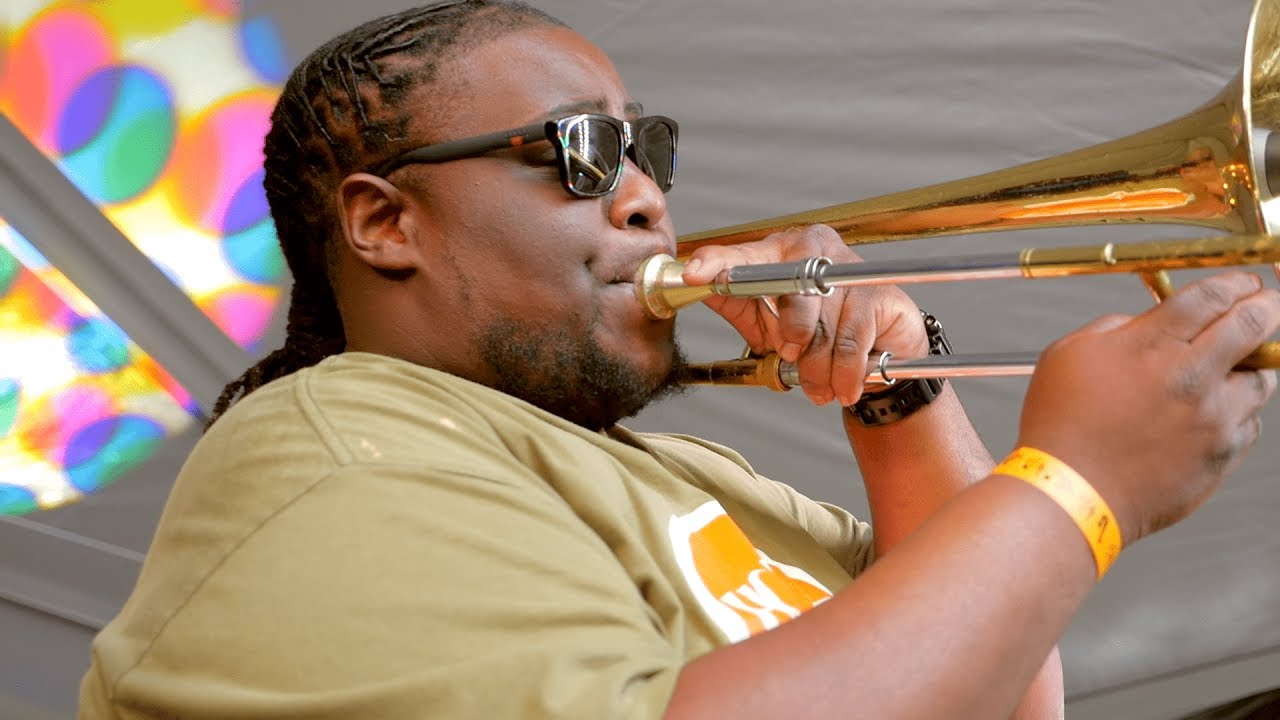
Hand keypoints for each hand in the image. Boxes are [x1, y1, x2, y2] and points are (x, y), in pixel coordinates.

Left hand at [682, 224, 925, 405]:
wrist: (875, 352)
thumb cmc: (813, 328)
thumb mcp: (764, 317)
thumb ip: (731, 300)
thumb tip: (687, 286)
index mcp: (780, 251)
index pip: (743, 254)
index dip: (717, 263)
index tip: (694, 273)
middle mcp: (816, 249)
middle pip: (793, 290)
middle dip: (791, 332)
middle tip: (791, 354)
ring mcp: (852, 269)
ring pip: (822, 327)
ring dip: (817, 368)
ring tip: (819, 383)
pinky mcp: (880, 296)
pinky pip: (852, 341)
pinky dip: (844, 373)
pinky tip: (844, 385)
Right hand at [1017, 271, 1279, 543]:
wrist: (1070, 495)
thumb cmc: (1060, 427)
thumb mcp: (1067, 355)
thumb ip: (1114, 328)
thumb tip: (1147, 322)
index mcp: (1150, 344)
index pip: (1213, 296)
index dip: (1235, 282)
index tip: (1244, 282)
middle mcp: (1191, 376)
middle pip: (1255, 323)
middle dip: (1268, 306)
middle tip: (1267, 303)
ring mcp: (1213, 418)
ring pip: (1263, 376)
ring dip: (1254, 364)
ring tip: (1235, 365)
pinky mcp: (1221, 455)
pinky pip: (1248, 424)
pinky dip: (1237, 413)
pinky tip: (1209, 415)